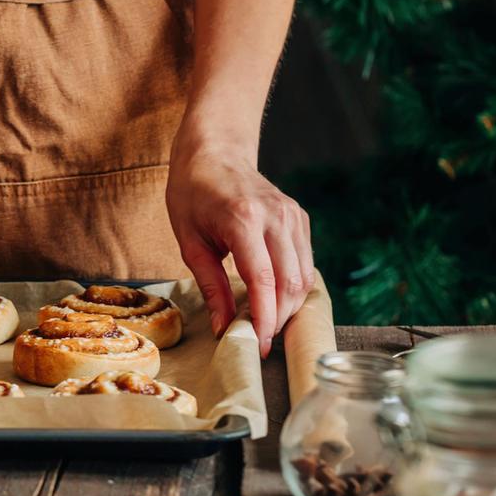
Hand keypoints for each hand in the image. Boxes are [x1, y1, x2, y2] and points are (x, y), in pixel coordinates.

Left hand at [166, 141, 313, 357]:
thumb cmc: (193, 193)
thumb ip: (211, 285)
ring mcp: (293, 216)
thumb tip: (224, 327)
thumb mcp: (189, 241)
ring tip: (266, 325)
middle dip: (278, 319)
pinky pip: (305, 263)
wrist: (215, 151)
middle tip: (260, 342)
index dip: (264, 318)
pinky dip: (294, 288)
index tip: (258, 344)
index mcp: (243, 219)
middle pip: (291, 283)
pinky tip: (275, 300)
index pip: (264, 280)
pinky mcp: (300, 218)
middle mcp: (276, 216)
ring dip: (289, 307)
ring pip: (304, 276)